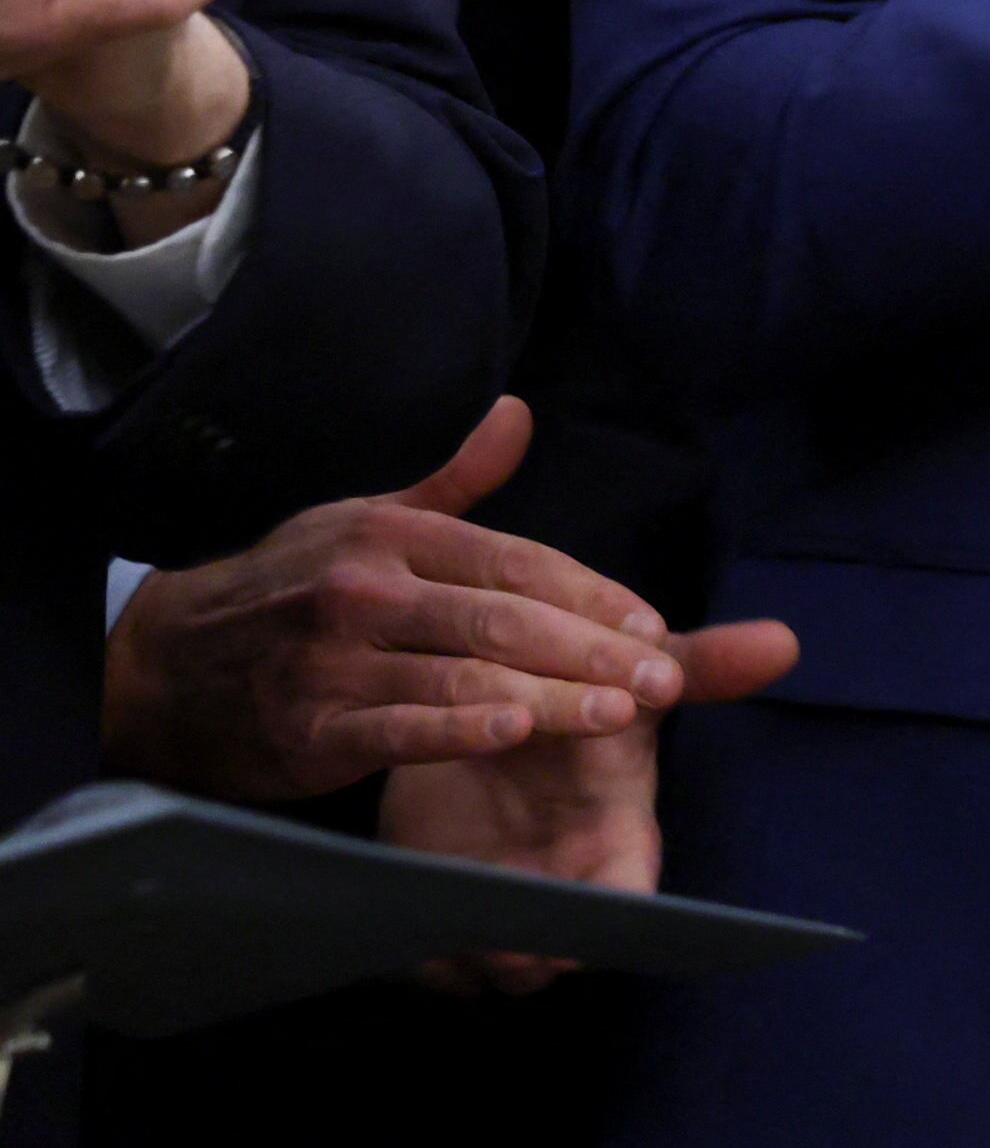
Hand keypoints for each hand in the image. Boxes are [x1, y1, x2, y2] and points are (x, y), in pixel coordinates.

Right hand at [103, 400, 699, 801]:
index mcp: (392, 534)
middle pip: (503, 619)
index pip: (517, 562)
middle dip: (594, 651)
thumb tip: (517, 413)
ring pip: (463, 675)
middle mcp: (366, 588)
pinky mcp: (311, 724)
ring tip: (621, 712)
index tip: (655, 624)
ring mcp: (335, 658)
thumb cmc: (289, 587)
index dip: (591, 594)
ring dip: (549, 696)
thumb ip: (456, 480)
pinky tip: (514, 733)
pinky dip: (458, 731)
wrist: (166, 663)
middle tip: (666, 679)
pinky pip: (399, 728)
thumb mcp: (367, 519)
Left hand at [381, 604, 792, 993]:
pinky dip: (424, 958)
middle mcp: (567, 888)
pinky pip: (432, 964)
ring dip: (473, 954)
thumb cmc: (579, 710)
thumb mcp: (632, 683)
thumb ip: (699, 668)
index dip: (615, 916)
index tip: (587, 925)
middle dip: (534, 951)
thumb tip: (784, 639)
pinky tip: (410, 931)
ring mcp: (504, 907)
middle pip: (558, 952)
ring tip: (451, 930)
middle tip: (505, 938)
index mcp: (619, 842)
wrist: (487, 720)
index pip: (631, 900)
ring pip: (492, 965)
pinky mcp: (440, 914)